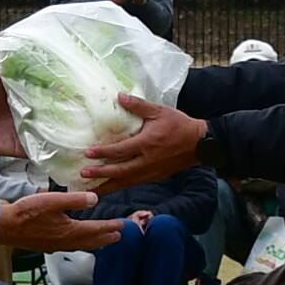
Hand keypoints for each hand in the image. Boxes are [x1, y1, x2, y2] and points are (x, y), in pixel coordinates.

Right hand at [0, 190, 122, 256]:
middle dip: (106, 238)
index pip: (96, 229)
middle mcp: (66, 242)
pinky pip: (70, 247)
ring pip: (81, 246)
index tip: (122, 226)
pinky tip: (75, 242)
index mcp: (70, 230)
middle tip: (119, 236)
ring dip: (94, 243)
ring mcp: (56, 246)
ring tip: (103, 241)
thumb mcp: (53, 200)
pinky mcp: (47, 246)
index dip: (110, 227)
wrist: (5, 227)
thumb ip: (75, 199)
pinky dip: (80, 245)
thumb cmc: (27, 212)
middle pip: (91, 241)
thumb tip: (95, 199)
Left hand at [76, 94, 205, 192]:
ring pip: (126, 182)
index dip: (104, 152)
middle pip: (121, 171)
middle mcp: (148, 161)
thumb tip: (119, 96)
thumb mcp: (159, 111)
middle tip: (83, 174)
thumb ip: (138, 105)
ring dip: (108, 186)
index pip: (122, 150)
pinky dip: (120, 186)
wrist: (200, 144)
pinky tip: (109, 187)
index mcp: (148, 143)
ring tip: (91, 189)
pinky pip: (134, 183)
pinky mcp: (155, 177)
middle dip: (101, 174)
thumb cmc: (179, 125)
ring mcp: (152, 172)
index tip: (88, 153)